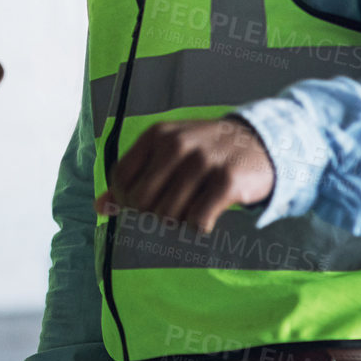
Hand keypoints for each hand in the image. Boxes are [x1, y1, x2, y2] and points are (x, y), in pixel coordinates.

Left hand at [95, 116, 274, 233]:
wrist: (261, 143)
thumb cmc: (205, 152)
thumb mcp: (166, 153)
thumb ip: (133, 177)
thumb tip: (99, 208)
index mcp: (157, 135)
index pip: (120, 179)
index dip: (126, 200)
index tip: (144, 203)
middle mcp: (177, 144)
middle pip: (141, 202)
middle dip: (152, 214)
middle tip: (171, 208)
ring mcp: (203, 162)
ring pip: (168, 215)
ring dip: (178, 220)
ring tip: (192, 206)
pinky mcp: (227, 181)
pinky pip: (197, 221)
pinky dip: (200, 226)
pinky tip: (209, 212)